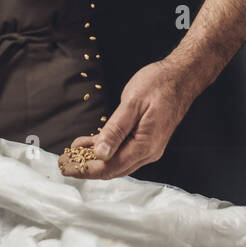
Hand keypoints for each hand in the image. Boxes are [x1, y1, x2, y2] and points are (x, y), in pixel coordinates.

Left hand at [57, 59, 196, 178]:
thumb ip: (116, 130)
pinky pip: (123, 151)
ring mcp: (149, 148)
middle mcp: (148, 152)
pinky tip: (88, 144)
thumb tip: (100, 154)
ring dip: (94, 160)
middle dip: (86, 168)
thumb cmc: (159, 84)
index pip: (110, 167)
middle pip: (113, 169)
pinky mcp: (146, 140)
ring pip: (117, 162)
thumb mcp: (132, 103)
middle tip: (64, 164)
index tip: (67, 168)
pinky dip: (105, 150)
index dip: (86, 169)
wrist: (181, 77)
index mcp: (145, 145)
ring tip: (72, 155)